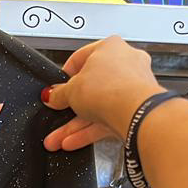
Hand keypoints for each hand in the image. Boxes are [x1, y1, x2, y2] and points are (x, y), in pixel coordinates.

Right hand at [42, 36, 164, 151]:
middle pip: (90, 88)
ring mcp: (133, 87)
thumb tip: (51, 95)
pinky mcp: (135, 109)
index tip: (56, 91)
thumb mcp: (70, 90)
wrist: (135, 112)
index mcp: (110, 47)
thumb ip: (58, 94)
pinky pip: (107, 119)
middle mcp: (126, 63)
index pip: (80, 60)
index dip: (64, 78)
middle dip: (69, 108)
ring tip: (59, 137)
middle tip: (57, 115)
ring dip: (75, 125)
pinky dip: (89, 130)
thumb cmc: (111, 88)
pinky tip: (73, 140)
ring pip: (98, 107)